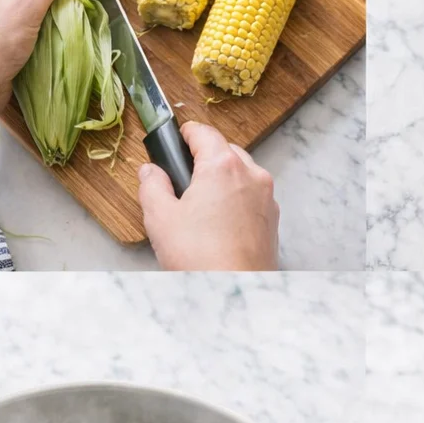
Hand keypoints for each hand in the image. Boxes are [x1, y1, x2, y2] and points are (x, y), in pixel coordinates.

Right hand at [138, 121, 279, 270]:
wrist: (236, 290)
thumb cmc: (199, 256)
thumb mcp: (160, 217)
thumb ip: (152, 186)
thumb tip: (151, 171)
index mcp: (223, 166)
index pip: (204, 132)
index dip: (185, 133)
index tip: (174, 140)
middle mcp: (251, 175)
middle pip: (225, 151)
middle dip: (203, 159)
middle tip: (181, 180)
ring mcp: (266, 197)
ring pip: (241, 174)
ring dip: (222, 180)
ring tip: (199, 206)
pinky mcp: (272, 219)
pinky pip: (252, 197)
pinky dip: (236, 200)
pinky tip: (218, 223)